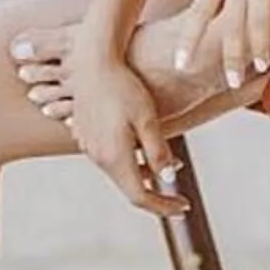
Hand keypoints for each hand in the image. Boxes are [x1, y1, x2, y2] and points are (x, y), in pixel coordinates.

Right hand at [68, 33, 187, 220]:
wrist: (92, 61)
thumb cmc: (123, 87)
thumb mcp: (148, 118)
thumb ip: (158, 152)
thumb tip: (168, 178)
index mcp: (114, 156)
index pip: (141, 197)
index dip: (164, 207)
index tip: (184, 208)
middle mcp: (98, 156)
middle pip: (129, 187)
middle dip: (157, 194)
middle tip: (180, 198)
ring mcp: (89, 146)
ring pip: (120, 172)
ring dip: (145, 175)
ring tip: (173, 165)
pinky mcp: (86, 135)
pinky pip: (111, 156)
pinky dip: (131, 160)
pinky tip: (146, 146)